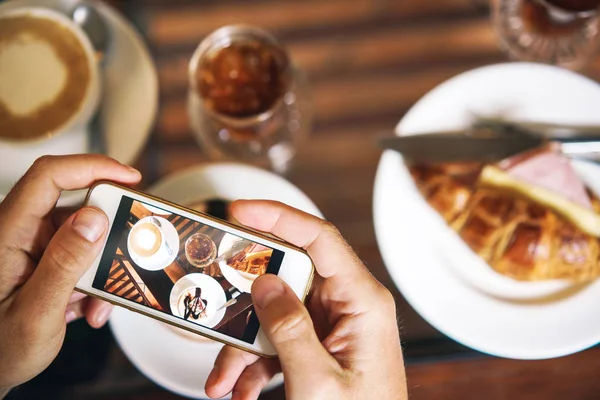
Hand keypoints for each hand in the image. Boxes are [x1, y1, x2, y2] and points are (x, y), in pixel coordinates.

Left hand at [0, 155, 140, 390]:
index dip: (91, 167)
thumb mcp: (36, 312)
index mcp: (6, 234)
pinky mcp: (42, 261)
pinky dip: (92, 282)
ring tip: (98, 304)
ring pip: (83, 237)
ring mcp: (31, 247)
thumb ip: (64, 263)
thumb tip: (94, 217)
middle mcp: (18, 233)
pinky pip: (78, 258)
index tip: (129, 178)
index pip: (48, 177)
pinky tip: (87, 309)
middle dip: (107, 236)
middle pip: (75, 207)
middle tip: (128, 258)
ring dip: (100, 269)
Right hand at [205, 201, 406, 399]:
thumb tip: (264, 282)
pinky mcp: (319, 345)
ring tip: (222, 377)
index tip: (239, 211)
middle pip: (288, 276)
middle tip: (214, 299)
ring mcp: (332, 325)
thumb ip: (290, 329)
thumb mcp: (318, 381)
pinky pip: (278, 339)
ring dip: (244, 343)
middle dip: (247, 296)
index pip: (320, 239)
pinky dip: (253, 362)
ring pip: (275, 312)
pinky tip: (237, 389)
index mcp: (362, 301)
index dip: (279, 217)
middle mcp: (348, 305)